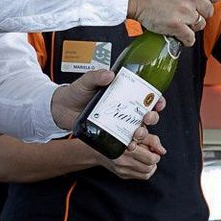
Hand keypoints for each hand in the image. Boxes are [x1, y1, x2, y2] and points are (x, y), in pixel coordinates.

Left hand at [50, 69, 165, 133]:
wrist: (61, 108)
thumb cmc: (76, 92)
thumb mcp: (86, 81)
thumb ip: (96, 76)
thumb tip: (109, 75)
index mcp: (123, 93)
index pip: (146, 96)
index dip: (157, 100)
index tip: (159, 103)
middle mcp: (124, 108)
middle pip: (147, 114)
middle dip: (152, 118)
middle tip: (147, 118)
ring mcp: (118, 122)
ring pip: (139, 129)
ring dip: (143, 132)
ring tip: (137, 134)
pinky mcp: (110, 133)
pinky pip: (124, 140)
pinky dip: (129, 143)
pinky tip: (128, 145)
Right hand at [99, 129, 165, 180]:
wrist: (99, 147)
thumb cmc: (119, 136)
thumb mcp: (136, 133)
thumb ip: (152, 140)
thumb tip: (163, 151)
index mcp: (126, 148)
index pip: (151, 159)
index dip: (155, 154)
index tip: (153, 150)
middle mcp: (123, 160)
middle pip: (150, 167)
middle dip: (154, 160)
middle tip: (152, 154)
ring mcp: (121, 169)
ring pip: (146, 174)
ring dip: (151, 167)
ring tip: (147, 159)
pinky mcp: (121, 175)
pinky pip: (140, 176)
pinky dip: (145, 171)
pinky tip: (142, 163)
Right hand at [128, 0, 220, 45]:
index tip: (198, 0)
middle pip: (209, 11)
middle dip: (199, 12)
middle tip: (186, 9)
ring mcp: (185, 10)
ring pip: (200, 24)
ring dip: (191, 25)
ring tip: (180, 18)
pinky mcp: (176, 24)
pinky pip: (190, 38)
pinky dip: (185, 38)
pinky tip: (178, 31)